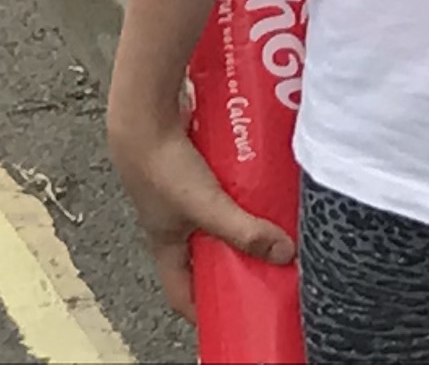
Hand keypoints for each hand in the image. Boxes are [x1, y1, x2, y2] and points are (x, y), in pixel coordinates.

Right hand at [107, 79, 285, 321]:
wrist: (145, 114)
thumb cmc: (163, 166)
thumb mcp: (209, 207)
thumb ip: (245, 231)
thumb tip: (283, 254)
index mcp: (165, 243)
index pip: (181, 292)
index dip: (203, 310)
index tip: (233, 315)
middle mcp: (170, 221)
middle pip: (203, 252)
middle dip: (232, 258)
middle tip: (264, 260)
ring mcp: (178, 190)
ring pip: (212, 215)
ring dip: (238, 217)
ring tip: (268, 217)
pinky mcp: (188, 161)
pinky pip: (217, 182)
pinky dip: (236, 184)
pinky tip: (258, 177)